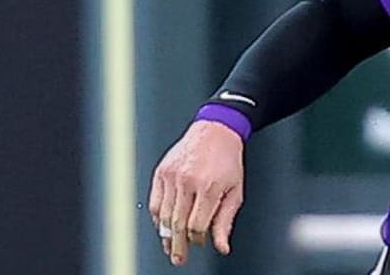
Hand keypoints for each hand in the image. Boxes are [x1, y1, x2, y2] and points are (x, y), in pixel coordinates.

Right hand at [148, 121, 244, 265]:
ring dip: (165, 234)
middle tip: (178, 259)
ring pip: (162, 215)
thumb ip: (226, 221)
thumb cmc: (227, 160)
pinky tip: (163, 225)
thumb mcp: (235, 190)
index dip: (198, 239)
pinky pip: (154, 202)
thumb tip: (222, 247)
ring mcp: (172, 176)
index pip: (196, 225)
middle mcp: (188, 181)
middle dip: (177, 245)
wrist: (215, 130)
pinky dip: (157, 217)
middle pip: (176, 224)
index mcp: (209, 186)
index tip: (201, 242)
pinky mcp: (161, 172)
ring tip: (169, 246)